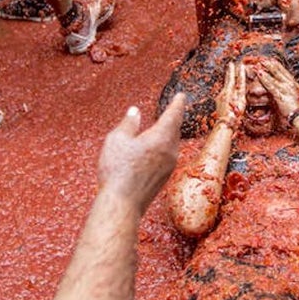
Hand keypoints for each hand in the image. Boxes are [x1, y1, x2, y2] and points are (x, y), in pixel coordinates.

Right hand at [96, 94, 183, 215]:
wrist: (122, 204)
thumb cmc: (118, 170)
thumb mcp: (117, 139)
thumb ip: (129, 123)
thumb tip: (135, 112)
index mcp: (161, 137)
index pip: (173, 114)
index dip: (177, 103)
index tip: (181, 96)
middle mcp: (170, 151)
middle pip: (174, 130)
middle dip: (172, 119)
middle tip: (172, 109)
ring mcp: (169, 166)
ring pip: (171, 144)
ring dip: (166, 134)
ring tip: (160, 128)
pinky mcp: (164, 178)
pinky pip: (166, 156)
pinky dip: (162, 148)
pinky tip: (151, 150)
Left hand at [214, 62, 245, 129]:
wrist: (225, 124)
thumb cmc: (235, 116)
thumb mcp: (242, 103)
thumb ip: (241, 92)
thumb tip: (241, 86)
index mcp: (233, 91)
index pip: (237, 79)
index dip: (239, 72)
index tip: (240, 65)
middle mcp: (226, 92)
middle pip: (229, 80)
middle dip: (231, 71)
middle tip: (231, 64)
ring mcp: (221, 96)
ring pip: (226, 85)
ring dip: (228, 79)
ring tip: (230, 72)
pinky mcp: (218, 100)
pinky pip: (224, 92)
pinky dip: (227, 89)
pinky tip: (228, 91)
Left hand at [255, 58, 298, 119]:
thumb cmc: (295, 112)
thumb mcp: (290, 100)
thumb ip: (284, 94)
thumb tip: (275, 91)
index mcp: (293, 85)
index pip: (283, 71)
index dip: (275, 65)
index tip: (269, 60)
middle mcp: (291, 84)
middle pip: (279, 70)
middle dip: (270, 64)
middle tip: (261, 59)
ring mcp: (287, 89)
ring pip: (275, 76)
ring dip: (266, 69)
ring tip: (258, 64)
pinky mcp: (282, 95)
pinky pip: (272, 85)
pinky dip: (265, 79)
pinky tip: (259, 74)